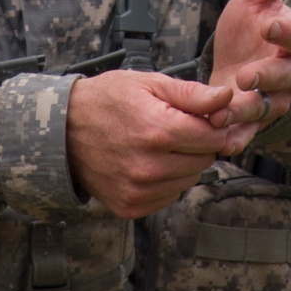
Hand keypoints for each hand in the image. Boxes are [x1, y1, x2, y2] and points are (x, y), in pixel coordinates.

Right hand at [66, 70, 233, 217]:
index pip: (214, 137)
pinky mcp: (130, 206)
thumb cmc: (107, 100)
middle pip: (204, 160)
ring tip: (157, 146)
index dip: (211, 124)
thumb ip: (191, 94)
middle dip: (197, 144)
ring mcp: (138, 190)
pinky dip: (166, 182)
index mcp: (158, 131)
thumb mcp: (148, 84)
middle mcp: (149, 166)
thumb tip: (228, 98)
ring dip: (183, 164)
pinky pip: (169, 196)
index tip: (198, 117)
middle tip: (173, 129)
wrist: (62, 130)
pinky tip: (147, 163)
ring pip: (189, 181)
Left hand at [208, 0, 290, 154]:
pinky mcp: (255, 120)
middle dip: (266, 78)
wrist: (239, 62)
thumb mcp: (254, 0)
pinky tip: (222, 142)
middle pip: (285, 77)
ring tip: (223, 114)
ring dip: (246, 112)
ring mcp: (274, 98)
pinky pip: (250, 131)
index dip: (285, 31)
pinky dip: (237, 137)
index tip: (268, 24)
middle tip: (245, 77)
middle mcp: (289, 72)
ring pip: (266, 107)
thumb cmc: (250, 28)